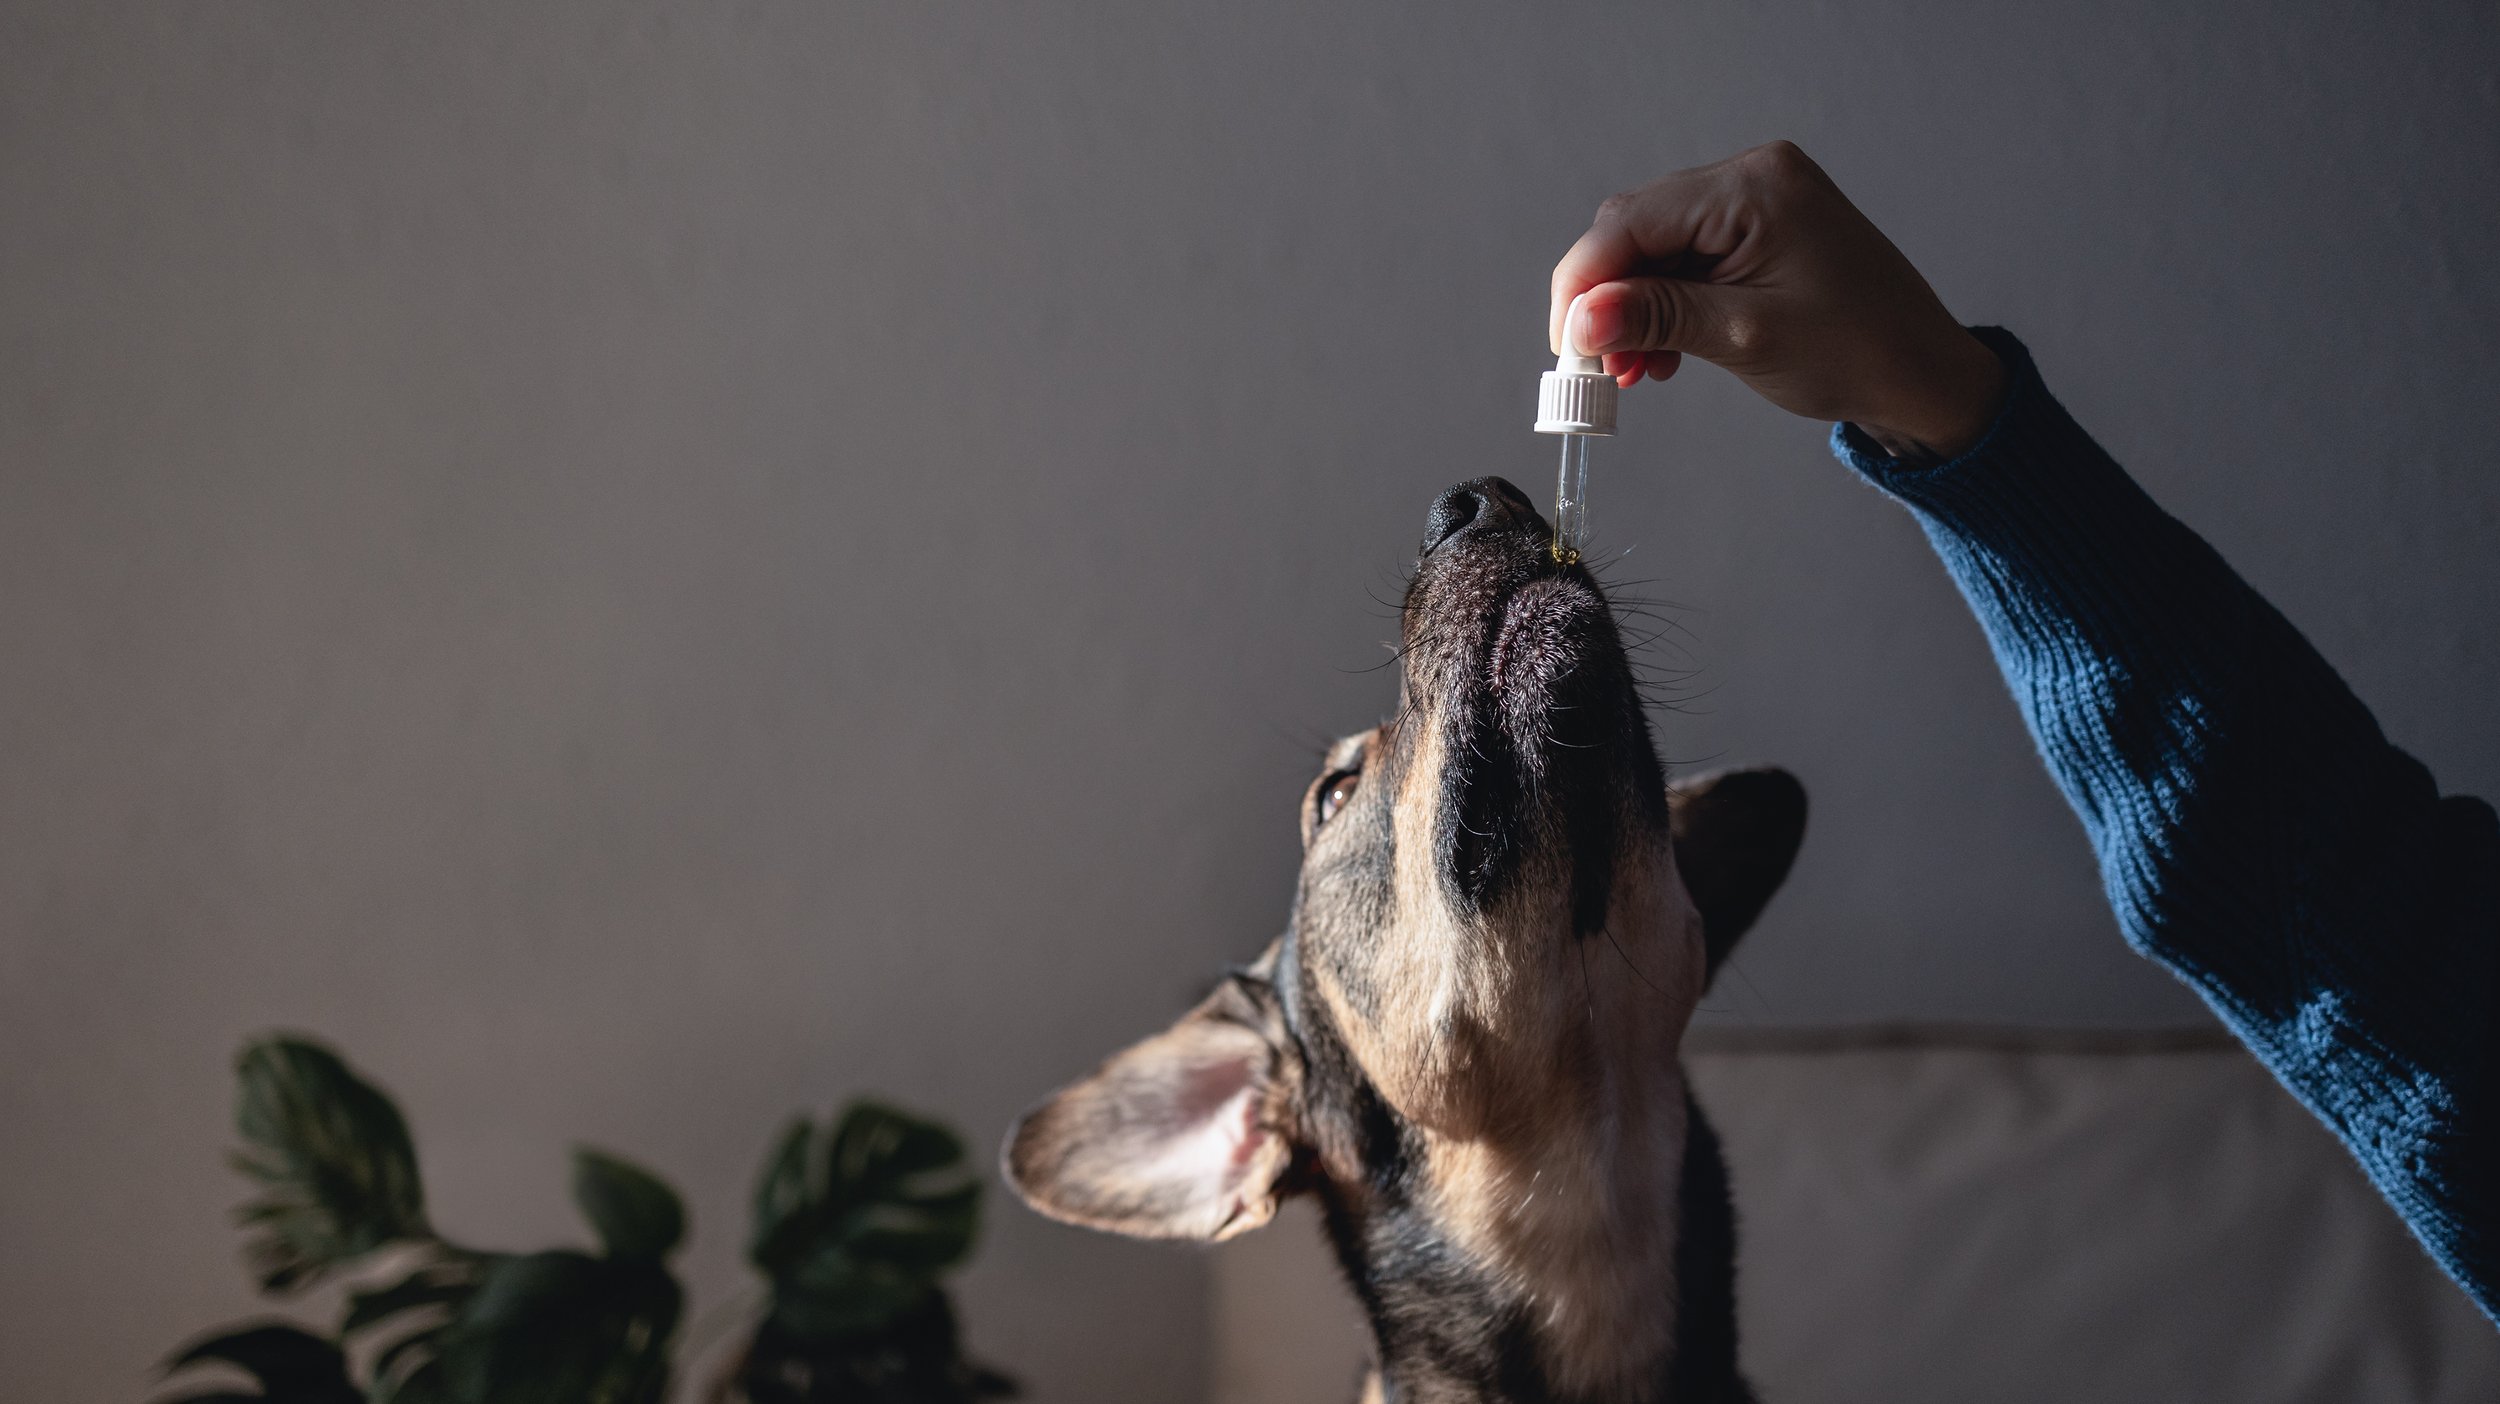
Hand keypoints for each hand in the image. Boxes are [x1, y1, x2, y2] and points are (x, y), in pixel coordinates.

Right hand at [1550, 141, 2006, 460]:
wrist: (1923, 374)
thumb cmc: (1860, 352)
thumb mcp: (1745, 336)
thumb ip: (1656, 318)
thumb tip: (1580, 321)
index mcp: (1754, 188)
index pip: (1631, 221)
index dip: (1583, 283)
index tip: (1564, 345)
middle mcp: (1751, 180)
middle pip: (1636, 230)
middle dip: (1606, 300)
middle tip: (1594, 368)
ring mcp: (1754, 203)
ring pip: (1654, 250)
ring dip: (1631, 310)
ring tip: (1632, 372)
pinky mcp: (1756, 233)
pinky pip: (1685, 262)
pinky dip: (1662, 308)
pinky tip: (1659, 354)